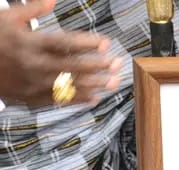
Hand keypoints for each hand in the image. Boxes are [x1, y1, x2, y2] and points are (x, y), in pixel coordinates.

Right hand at [0, 0, 121, 105]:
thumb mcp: (7, 18)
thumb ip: (32, 10)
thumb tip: (53, 0)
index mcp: (28, 42)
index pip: (65, 43)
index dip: (88, 44)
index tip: (106, 43)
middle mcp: (33, 64)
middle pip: (72, 66)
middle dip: (98, 65)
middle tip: (117, 63)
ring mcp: (32, 83)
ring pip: (69, 85)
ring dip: (95, 84)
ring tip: (113, 82)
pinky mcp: (30, 97)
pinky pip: (58, 101)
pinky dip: (77, 100)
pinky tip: (94, 98)